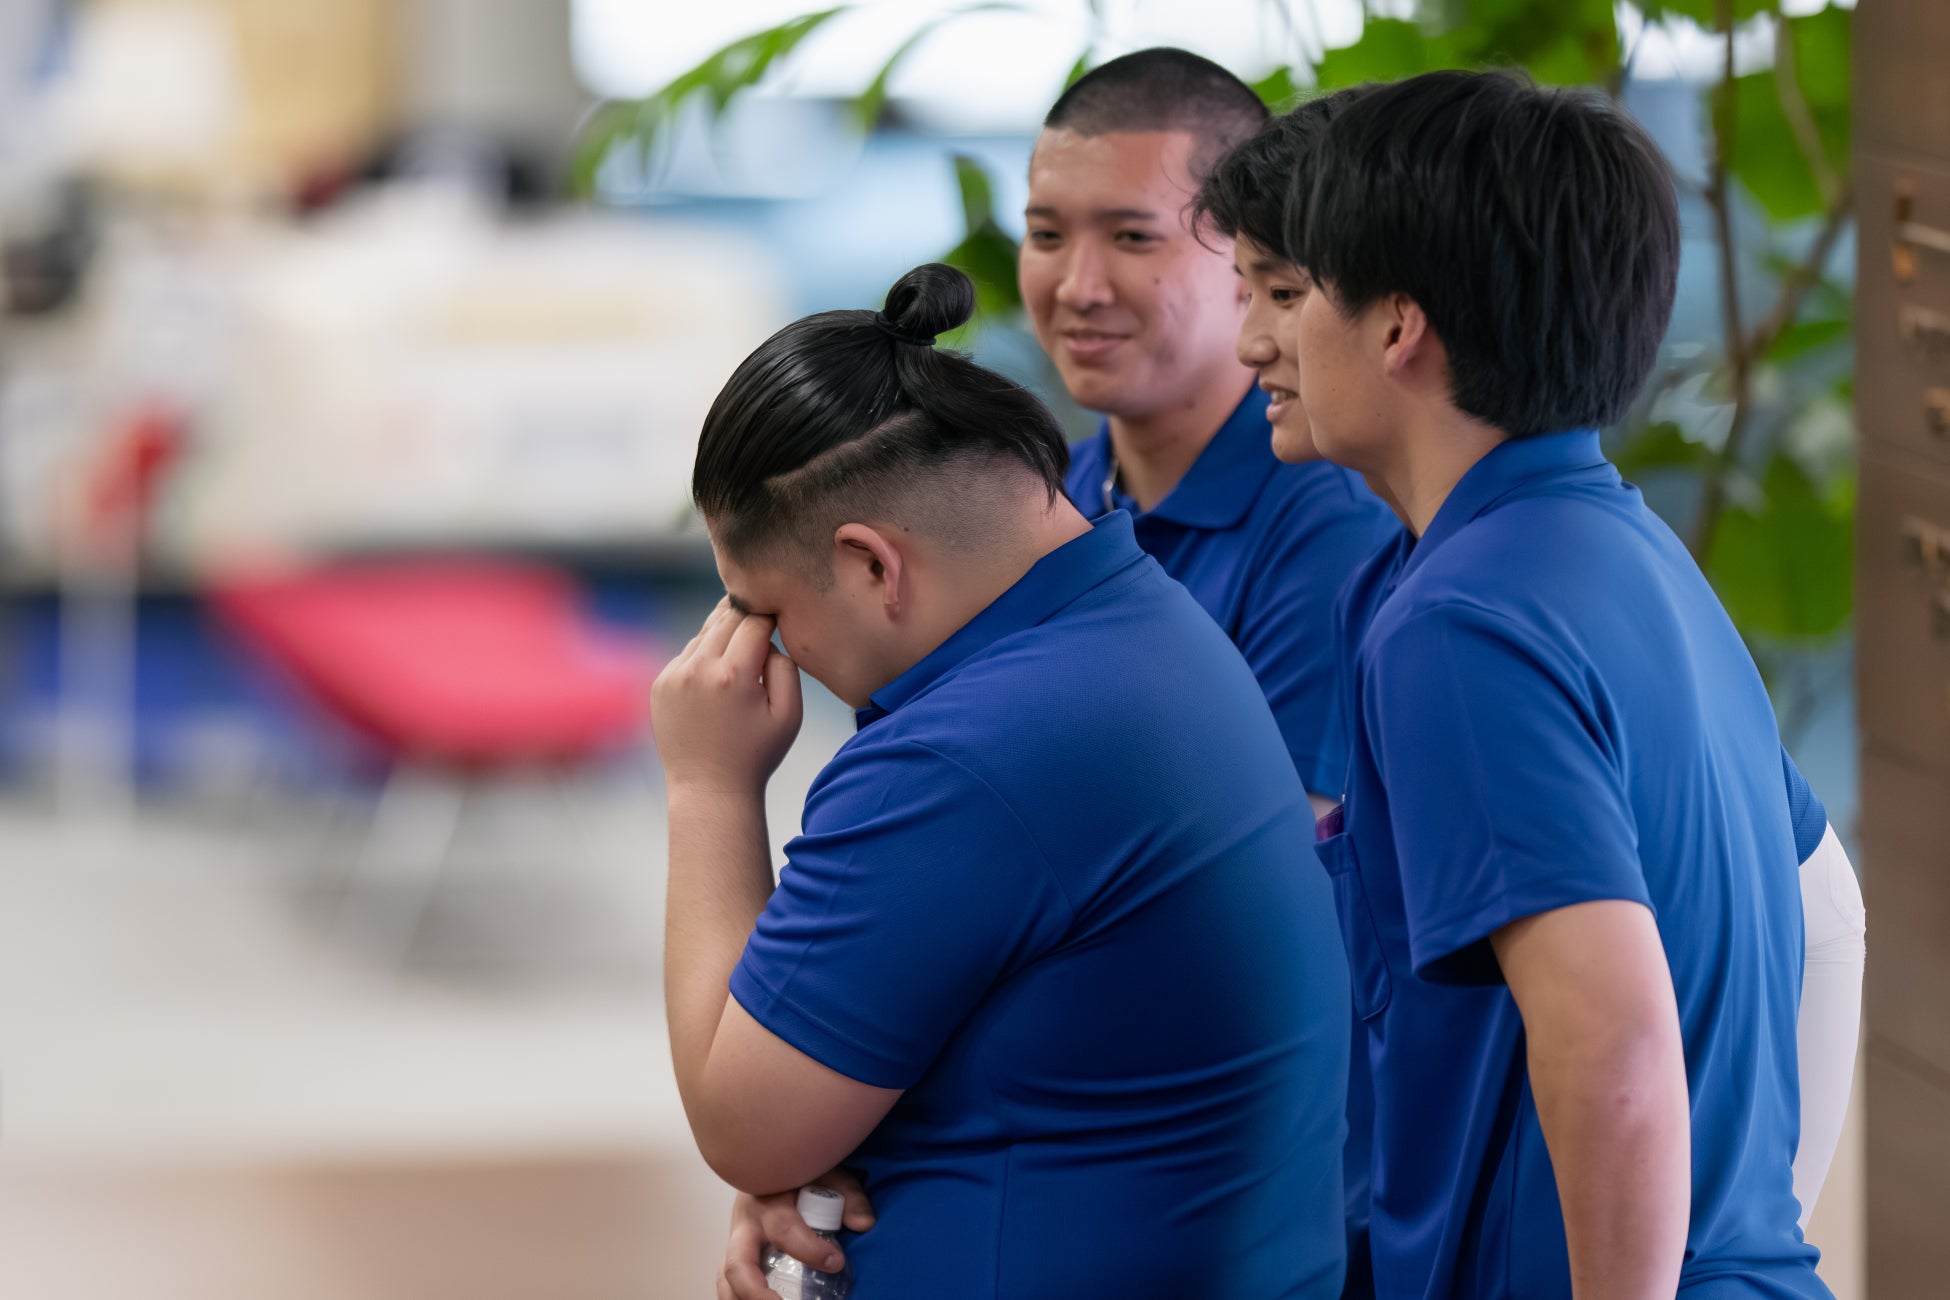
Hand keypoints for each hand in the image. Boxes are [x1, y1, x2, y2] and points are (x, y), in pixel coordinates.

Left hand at [653, 598, 802, 796]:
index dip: (769, 615)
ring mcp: (674, 676)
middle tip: (761, 617)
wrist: (709, 788)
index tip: (778, 616)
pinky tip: (717, 677)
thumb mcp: (789, 714)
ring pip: (704, 633)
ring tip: (741, 651)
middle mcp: (698, 669)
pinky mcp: (660, 685)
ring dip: (723, 634)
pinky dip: (704, 656)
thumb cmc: (756, 753)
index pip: (754, 621)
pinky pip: (687, 654)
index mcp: (733, 675)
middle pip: (725, 618)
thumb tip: (767, 638)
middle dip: (745, 615)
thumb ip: (786, 665)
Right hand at [719, 1169, 876, 1299]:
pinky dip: (738, 1297)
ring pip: (727, 1278)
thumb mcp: (829, 1174)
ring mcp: (736, 1242)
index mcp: (768, 1201)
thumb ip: (849, 1196)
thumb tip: (863, 1225)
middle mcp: (745, 1225)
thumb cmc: (802, 1173)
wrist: (773, 1164)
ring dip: (742, 1299)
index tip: (836, 1262)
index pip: (783, 1230)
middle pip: (739, 1263)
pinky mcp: (735, 1255)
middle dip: (756, 1292)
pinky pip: (728, 1282)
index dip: (810, 1250)